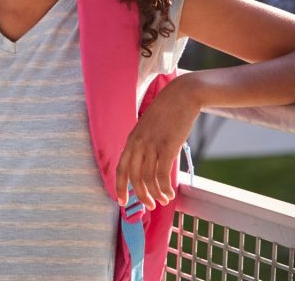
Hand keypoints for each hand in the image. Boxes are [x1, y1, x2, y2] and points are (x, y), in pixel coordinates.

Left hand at [116, 75, 201, 209]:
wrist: (181, 97)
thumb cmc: (167, 114)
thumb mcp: (149, 129)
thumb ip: (144, 145)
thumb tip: (146, 165)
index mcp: (131, 140)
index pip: (121, 168)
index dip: (120, 187)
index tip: (122, 202)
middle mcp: (138, 143)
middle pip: (134, 177)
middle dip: (141, 195)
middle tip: (150, 206)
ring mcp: (152, 145)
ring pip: (148, 178)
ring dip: (156, 193)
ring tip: (164, 201)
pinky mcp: (167, 146)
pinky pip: (162, 174)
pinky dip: (165, 187)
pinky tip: (171, 193)